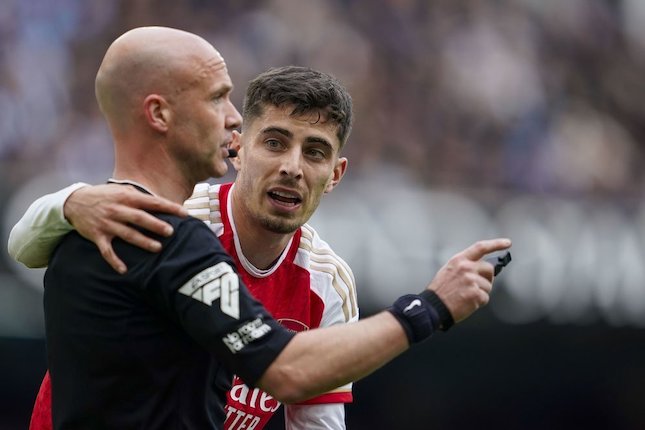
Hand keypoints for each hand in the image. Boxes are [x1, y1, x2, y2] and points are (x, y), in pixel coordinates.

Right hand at [63, 184, 187, 273]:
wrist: (74, 201)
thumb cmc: (104, 196)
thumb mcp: (121, 190)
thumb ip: (140, 197)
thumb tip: (161, 202)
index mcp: (126, 197)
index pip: (151, 202)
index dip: (168, 207)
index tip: (184, 213)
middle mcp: (117, 210)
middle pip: (139, 218)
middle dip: (155, 225)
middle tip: (170, 232)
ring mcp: (107, 224)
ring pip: (127, 234)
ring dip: (142, 242)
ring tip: (157, 248)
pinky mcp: (97, 236)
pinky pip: (106, 251)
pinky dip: (114, 261)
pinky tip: (124, 270)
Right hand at [428, 238, 511, 323]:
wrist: (434, 306)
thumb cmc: (440, 290)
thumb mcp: (449, 270)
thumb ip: (465, 266)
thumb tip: (481, 268)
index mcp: (459, 260)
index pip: (481, 247)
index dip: (496, 244)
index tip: (507, 243)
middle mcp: (466, 268)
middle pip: (489, 269)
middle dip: (487, 278)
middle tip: (477, 286)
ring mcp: (471, 281)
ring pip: (488, 286)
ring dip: (481, 293)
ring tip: (466, 295)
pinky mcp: (475, 294)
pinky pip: (485, 298)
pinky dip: (478, 302)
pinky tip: (467, 302)